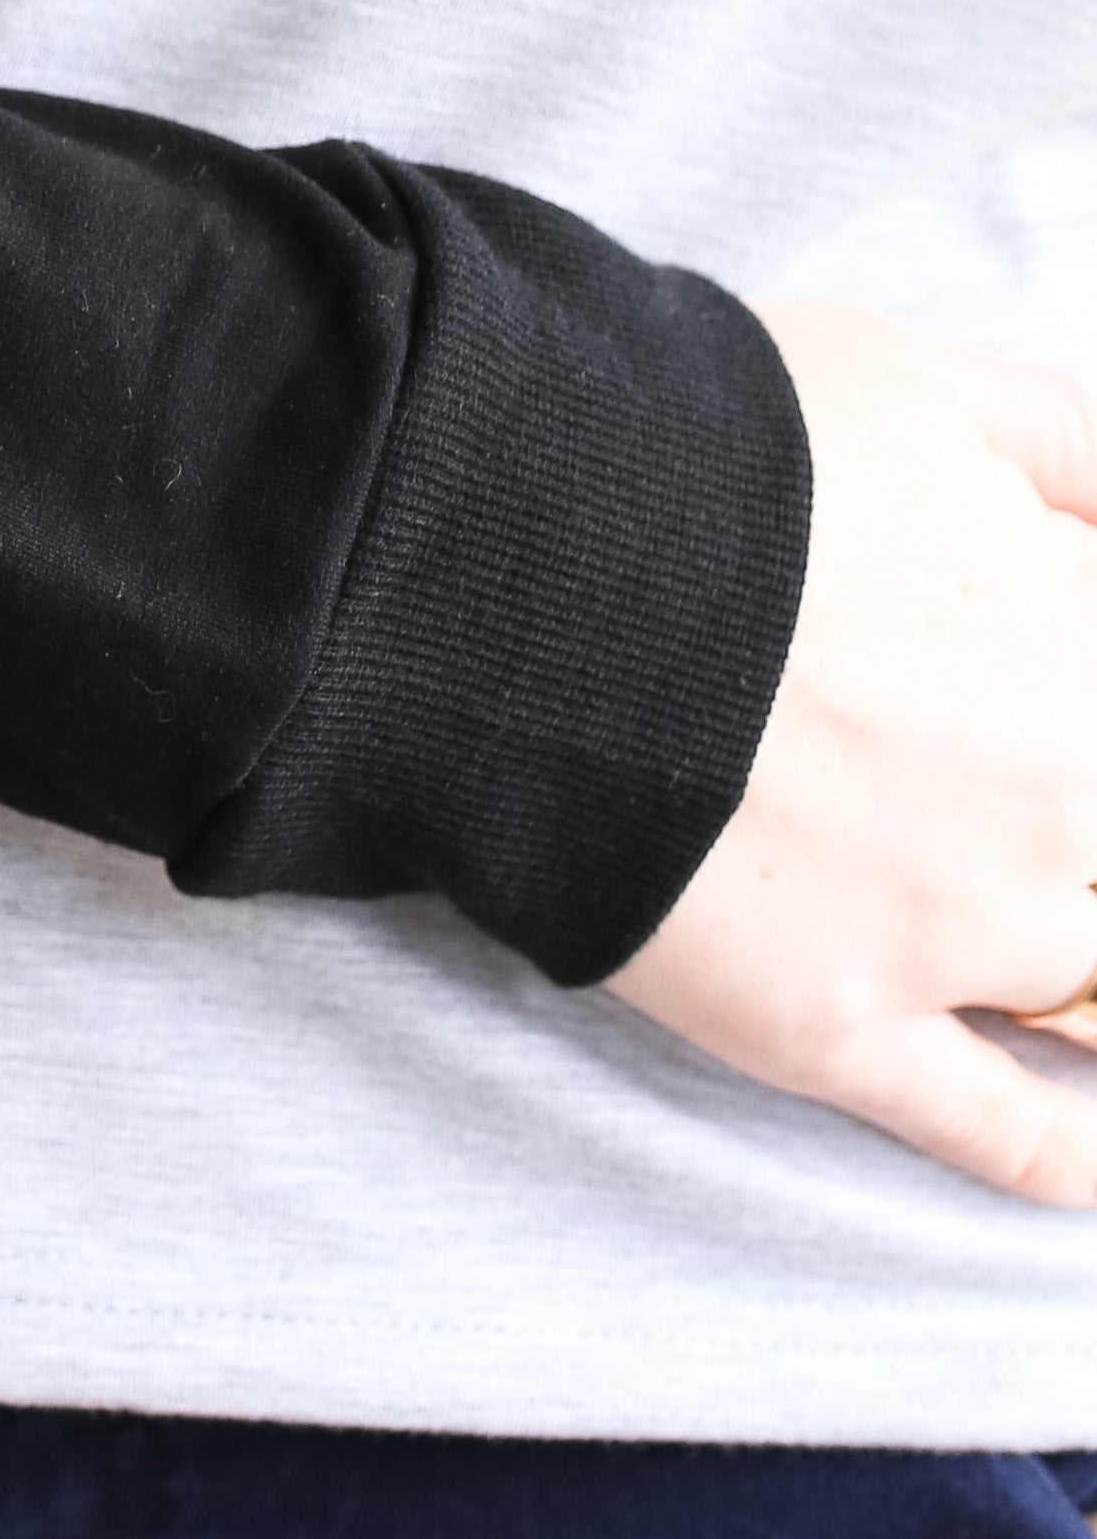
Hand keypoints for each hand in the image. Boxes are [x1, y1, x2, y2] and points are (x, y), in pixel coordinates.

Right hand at [609, 301, 1096, 1202]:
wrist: (502, 553)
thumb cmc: (706, 444)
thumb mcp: (929, 385)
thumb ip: (1085, 448)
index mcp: (1087, 656)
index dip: (1071, 695)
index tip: (1030, 704)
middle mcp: (1063, 813)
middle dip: (1069, 821)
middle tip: (986, 790)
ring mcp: (955, 935)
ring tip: (1043, 932)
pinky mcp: (833, 1025)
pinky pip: (997, 1129)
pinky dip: (1068, 1153)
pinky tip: (1095, 1153)